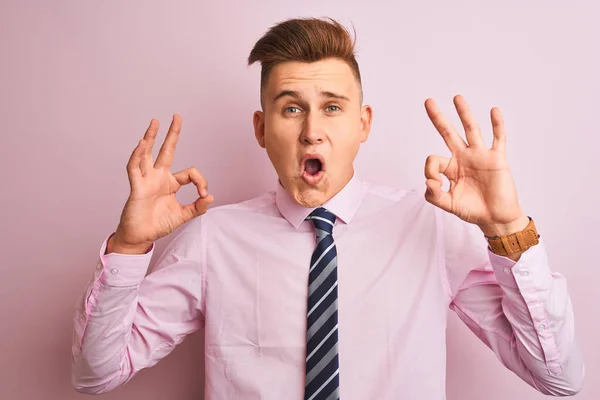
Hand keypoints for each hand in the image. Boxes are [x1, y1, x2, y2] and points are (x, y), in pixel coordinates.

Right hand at [111, 114, 213, 252]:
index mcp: (170, 183)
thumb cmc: (158, 224)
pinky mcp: (136, 187)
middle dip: (172, 134)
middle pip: (166, 150)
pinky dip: (137, 156)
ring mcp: (146, 180)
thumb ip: (197, 207)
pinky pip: (135, 168)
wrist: (141, 237)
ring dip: (151, 138)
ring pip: (147, 154)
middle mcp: (158, 177)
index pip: (190, 173)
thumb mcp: (183, 215)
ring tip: (155, 122)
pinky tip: (142, 144)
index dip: (201, 181)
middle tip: (177, 116)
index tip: (203, 195)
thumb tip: (210, 196)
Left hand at [423, 95, 527, 236]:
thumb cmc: (473, 210)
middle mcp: (463, 157)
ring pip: (471, 130)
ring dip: (464, 113)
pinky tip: (494, 111)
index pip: (433, 160)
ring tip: (456, 97)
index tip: (435, 185)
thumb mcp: (448, 205)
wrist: (496, 217)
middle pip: (448, 133)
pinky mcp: (497, 158)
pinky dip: (497, 125)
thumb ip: (434, 196)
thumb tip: (428, 182)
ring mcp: (480, 156)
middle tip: (428, 101)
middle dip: (438, 118)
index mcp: (450, 168)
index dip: (429, 171)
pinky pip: (498, 138)